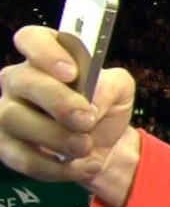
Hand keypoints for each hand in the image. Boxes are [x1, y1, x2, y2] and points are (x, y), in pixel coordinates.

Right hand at [0, 25, 138, 206]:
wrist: (107, 148)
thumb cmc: (105, 109)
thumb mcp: (121, 91)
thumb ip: (110, 86)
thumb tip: (91, 101)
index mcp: (46, 57)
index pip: (31, 39)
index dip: (46, 53)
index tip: (71, 73)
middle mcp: (20, 80)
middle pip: (24, 81)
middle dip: (58, 102)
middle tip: (87, 120)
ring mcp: (8, 113)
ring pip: (15, 119)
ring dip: (56, 137)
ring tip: (87, 146)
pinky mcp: (7, 146)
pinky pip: (20, 157)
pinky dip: (55, 167)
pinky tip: (85, 166)